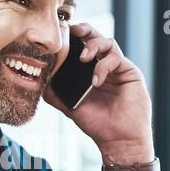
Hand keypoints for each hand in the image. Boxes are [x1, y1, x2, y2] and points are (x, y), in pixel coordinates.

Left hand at [43, 23, 153, 162]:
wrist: (118, 140)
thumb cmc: (98, 124)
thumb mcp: (70, 107)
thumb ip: (55, 94)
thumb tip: (39, 81)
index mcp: (91, 71)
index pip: (82, 46)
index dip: (73, 38)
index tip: (61, 36)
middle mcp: (105, 66)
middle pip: (96, 37)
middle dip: (84, 30)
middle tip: (73, 31)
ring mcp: (118, 69)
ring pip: (108, 42)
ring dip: (93, 46)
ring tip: (83, 58)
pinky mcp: (130, 73)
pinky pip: (116, 58)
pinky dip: (103, 66)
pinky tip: (96, 81)